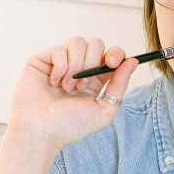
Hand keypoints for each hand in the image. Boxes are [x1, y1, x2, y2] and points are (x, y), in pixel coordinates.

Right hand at [8, 36, 139, 153]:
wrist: (40, 131)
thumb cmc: (70, 126)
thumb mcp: (104, 110)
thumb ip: (120, 85)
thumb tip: (133, 61)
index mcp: (95, 80)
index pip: (111, 55)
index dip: (115, 54)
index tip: (112, 62)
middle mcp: (78, 69)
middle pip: (96, 43)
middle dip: (92, 63)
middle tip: (82, 85)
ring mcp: (59, 62)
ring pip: (77, 42)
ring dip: (75, 66)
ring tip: (66, 87)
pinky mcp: (42, 60)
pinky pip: (59, 49)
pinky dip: (59, 67)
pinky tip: (53, 83)